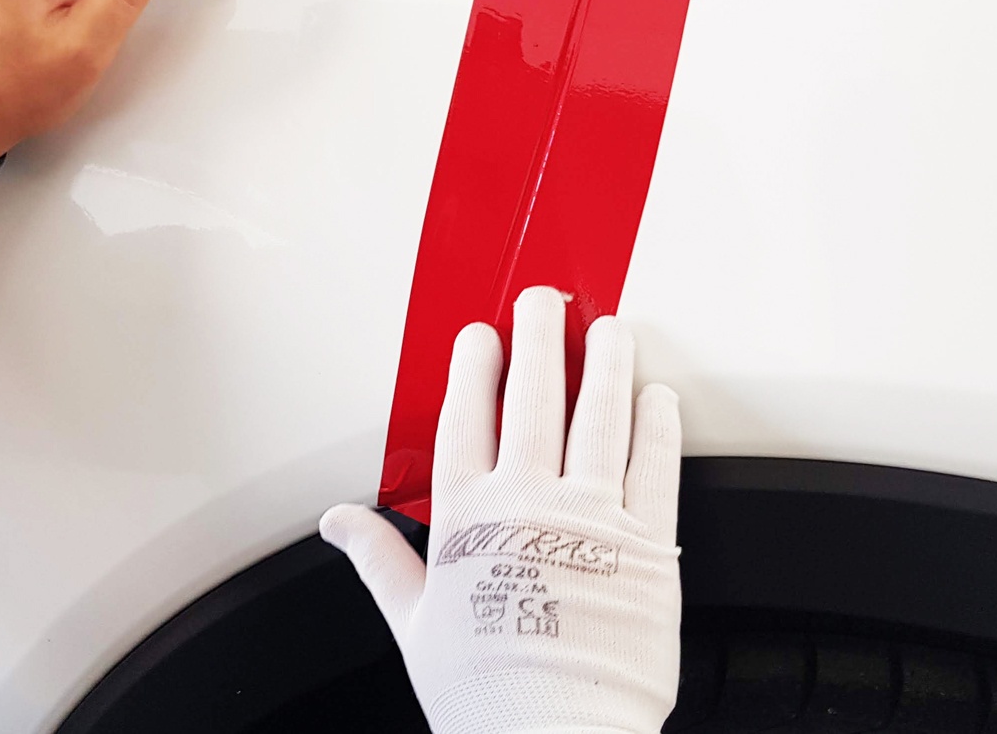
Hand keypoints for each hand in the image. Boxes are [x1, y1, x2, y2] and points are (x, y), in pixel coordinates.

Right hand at [321, 287, 683, 733]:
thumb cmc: (487, 693)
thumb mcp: (412, 625)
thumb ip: (379, 561)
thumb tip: (338, 524)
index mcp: (468, 521)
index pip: (466, 421)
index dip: (472, 371)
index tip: (478, 337)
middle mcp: (528, 505)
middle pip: (533, 400)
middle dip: (537, 340)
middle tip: (542, 302)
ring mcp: (592, 520)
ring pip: (600, 419)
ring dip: (605, 365)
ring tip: (609, 328)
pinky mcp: (648, 546)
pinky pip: (657, 469)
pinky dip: (658, 427)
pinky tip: (658, 398)